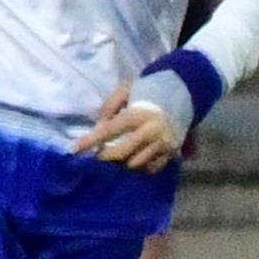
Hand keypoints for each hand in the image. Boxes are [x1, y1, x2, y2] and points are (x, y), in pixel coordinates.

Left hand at [75, 83, 190, 171]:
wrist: (183, 93)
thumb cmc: (148, 91)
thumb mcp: (126, 90)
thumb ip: (109, 106)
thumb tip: (98, 127)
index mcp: (140, 113)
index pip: (111, 129)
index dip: (91, 140)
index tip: (74, 149)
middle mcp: (152, 131)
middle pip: (123, 152)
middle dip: (106, 157)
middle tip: (98, 155)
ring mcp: (163, 144)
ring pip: (136, 163)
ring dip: (122, 163)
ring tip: (116, 157)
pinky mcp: (172, 152)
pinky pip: (152, 168)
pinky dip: (140, 167)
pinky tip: (134, 159)